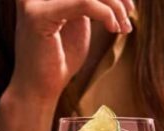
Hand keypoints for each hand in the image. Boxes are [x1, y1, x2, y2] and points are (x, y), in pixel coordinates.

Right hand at [0, 0, 133, 130]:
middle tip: (129, 15)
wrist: (39, 89)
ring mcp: (34, 1)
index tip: (128, 7)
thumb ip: (88, 3)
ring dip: (114, 6)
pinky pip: (84, 2)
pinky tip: (113, 28)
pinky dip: (105, 13)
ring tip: (123, 27)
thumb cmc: (60, 59)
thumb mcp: (78, 23)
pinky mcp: (38, 15)